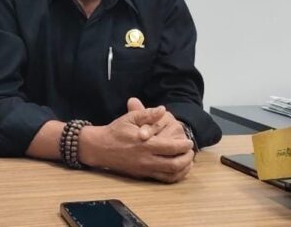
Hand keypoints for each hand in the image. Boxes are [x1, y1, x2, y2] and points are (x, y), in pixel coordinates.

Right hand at [78, 99, 193, 182]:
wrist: (99, 147)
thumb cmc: (116, 131)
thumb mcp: (130, 118)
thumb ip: (147, 114)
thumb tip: (162, 109)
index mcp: (145, 144)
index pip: (171, 147)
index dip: (183, 145)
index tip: (189, 141)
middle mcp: (146, 159)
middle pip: (174, 164)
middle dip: (187, 158)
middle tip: (191, 151)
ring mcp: (144, 169)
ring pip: (170, 174)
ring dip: (183, 169)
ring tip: (188, 161)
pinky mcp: (141, 175)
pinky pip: (162, 180)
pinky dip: (174, 176)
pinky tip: (177, 170)